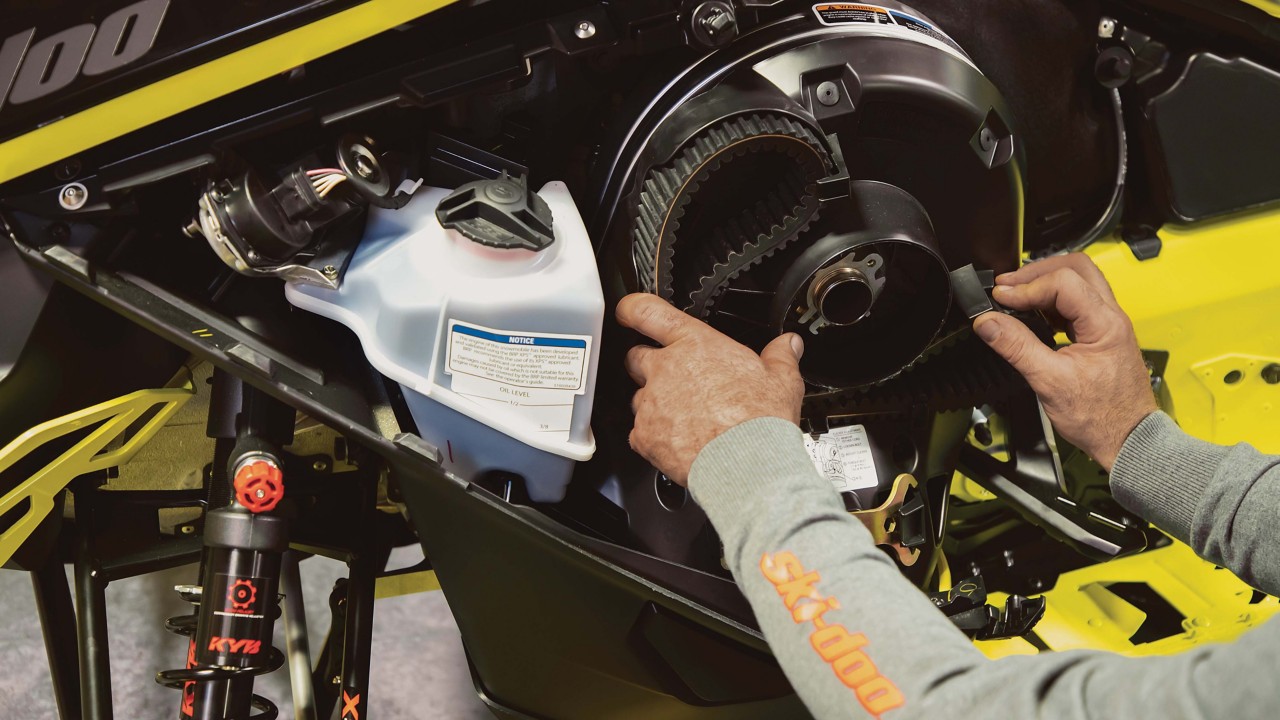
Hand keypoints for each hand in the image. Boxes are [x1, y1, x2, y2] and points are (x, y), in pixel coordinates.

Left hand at [617, 293, 804, 485]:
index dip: (633, 308)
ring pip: (638, 396)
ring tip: (683, 417)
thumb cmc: (759, 420)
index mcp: (695, 345)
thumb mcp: (782, 379)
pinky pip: (640, 432)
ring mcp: (651, 403)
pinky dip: (654, 436)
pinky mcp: (644, 436)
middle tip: (670, 376)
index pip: (648, 312)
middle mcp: (666, 369)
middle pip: (636, 356)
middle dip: (646, 363)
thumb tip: (788, 345)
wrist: (746, 464)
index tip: (629, 311)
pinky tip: (679, 442)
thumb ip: (780, 356)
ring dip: (654, 403)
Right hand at [972, 253, 1156, 471]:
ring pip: (1078, 281)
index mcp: (1104, 324)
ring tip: (1016, 297)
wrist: (1127, 440)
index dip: (1027, 287)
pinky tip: (1033, 315)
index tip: (1001, 299)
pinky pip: (1076, 302)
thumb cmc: (1101, 418)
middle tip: (1008, 286)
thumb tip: (988, 322)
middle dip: (1037, 272)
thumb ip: (1017, 347)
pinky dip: (1051, 301)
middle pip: (1076, 268)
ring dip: (1044, 283)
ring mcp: (1107, 324)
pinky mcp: (1100, 334)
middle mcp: (1111, 317)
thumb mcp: (1050, 382)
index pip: (1062, 283)